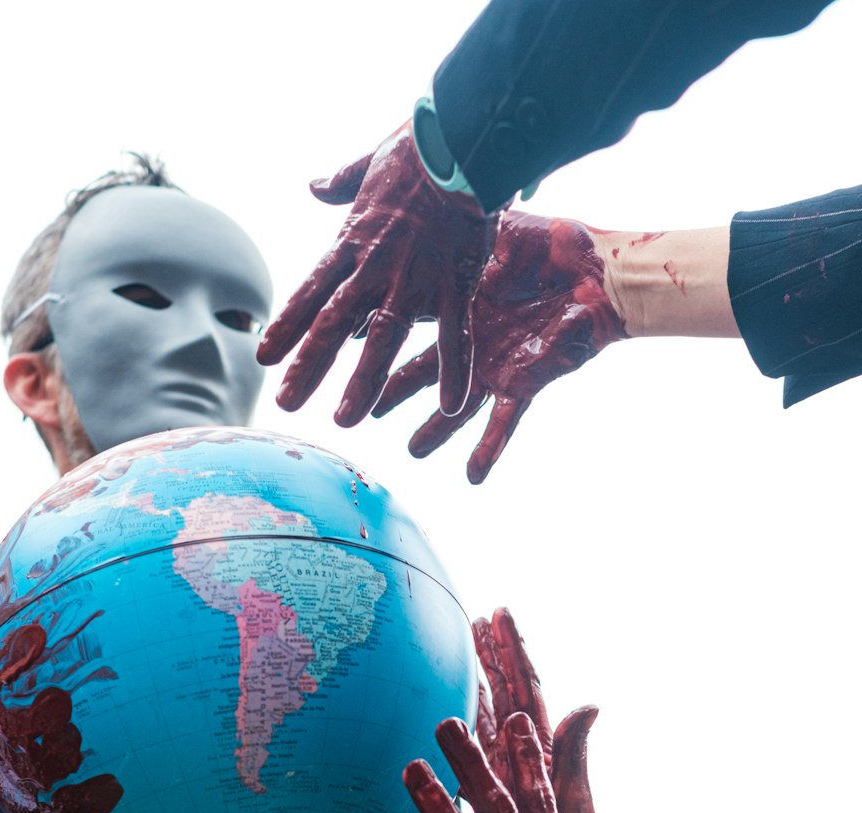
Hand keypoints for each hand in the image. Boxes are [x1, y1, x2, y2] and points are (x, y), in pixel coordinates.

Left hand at [256, 121, 496, 423]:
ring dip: (362, 382)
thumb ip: (343, 181)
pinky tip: (452, 405)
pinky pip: (454, 334)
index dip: (285, 326)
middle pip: (333, 325)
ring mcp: (414, 279)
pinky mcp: (455, 284)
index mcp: (352, 243)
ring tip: (344, 421)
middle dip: (308, 366)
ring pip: (382, 339)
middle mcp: (374, 268)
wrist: (463, 137)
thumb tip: (316, 185)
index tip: (262, 356)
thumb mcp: (371, 163)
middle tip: (285, 403)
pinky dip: (455, 369)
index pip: (309, 293)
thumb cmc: (419, 148)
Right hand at [373, 212, 626, 482]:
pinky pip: (504, 423)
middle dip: (388, 392)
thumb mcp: (493, 229)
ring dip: (434, 432)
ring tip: (412, 452)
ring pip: (455, 409)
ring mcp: (497, 366)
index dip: (374, 337)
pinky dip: (489, 450)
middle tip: (360, 411)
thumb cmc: (553, 243)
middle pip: (419, 373)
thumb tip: (416, 204)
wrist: (602, 268)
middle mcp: (473, 342)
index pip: (406, 325)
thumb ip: (451, 231)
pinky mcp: (524, 383)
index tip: (343, 345)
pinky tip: (472, 477)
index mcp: (461, 307)